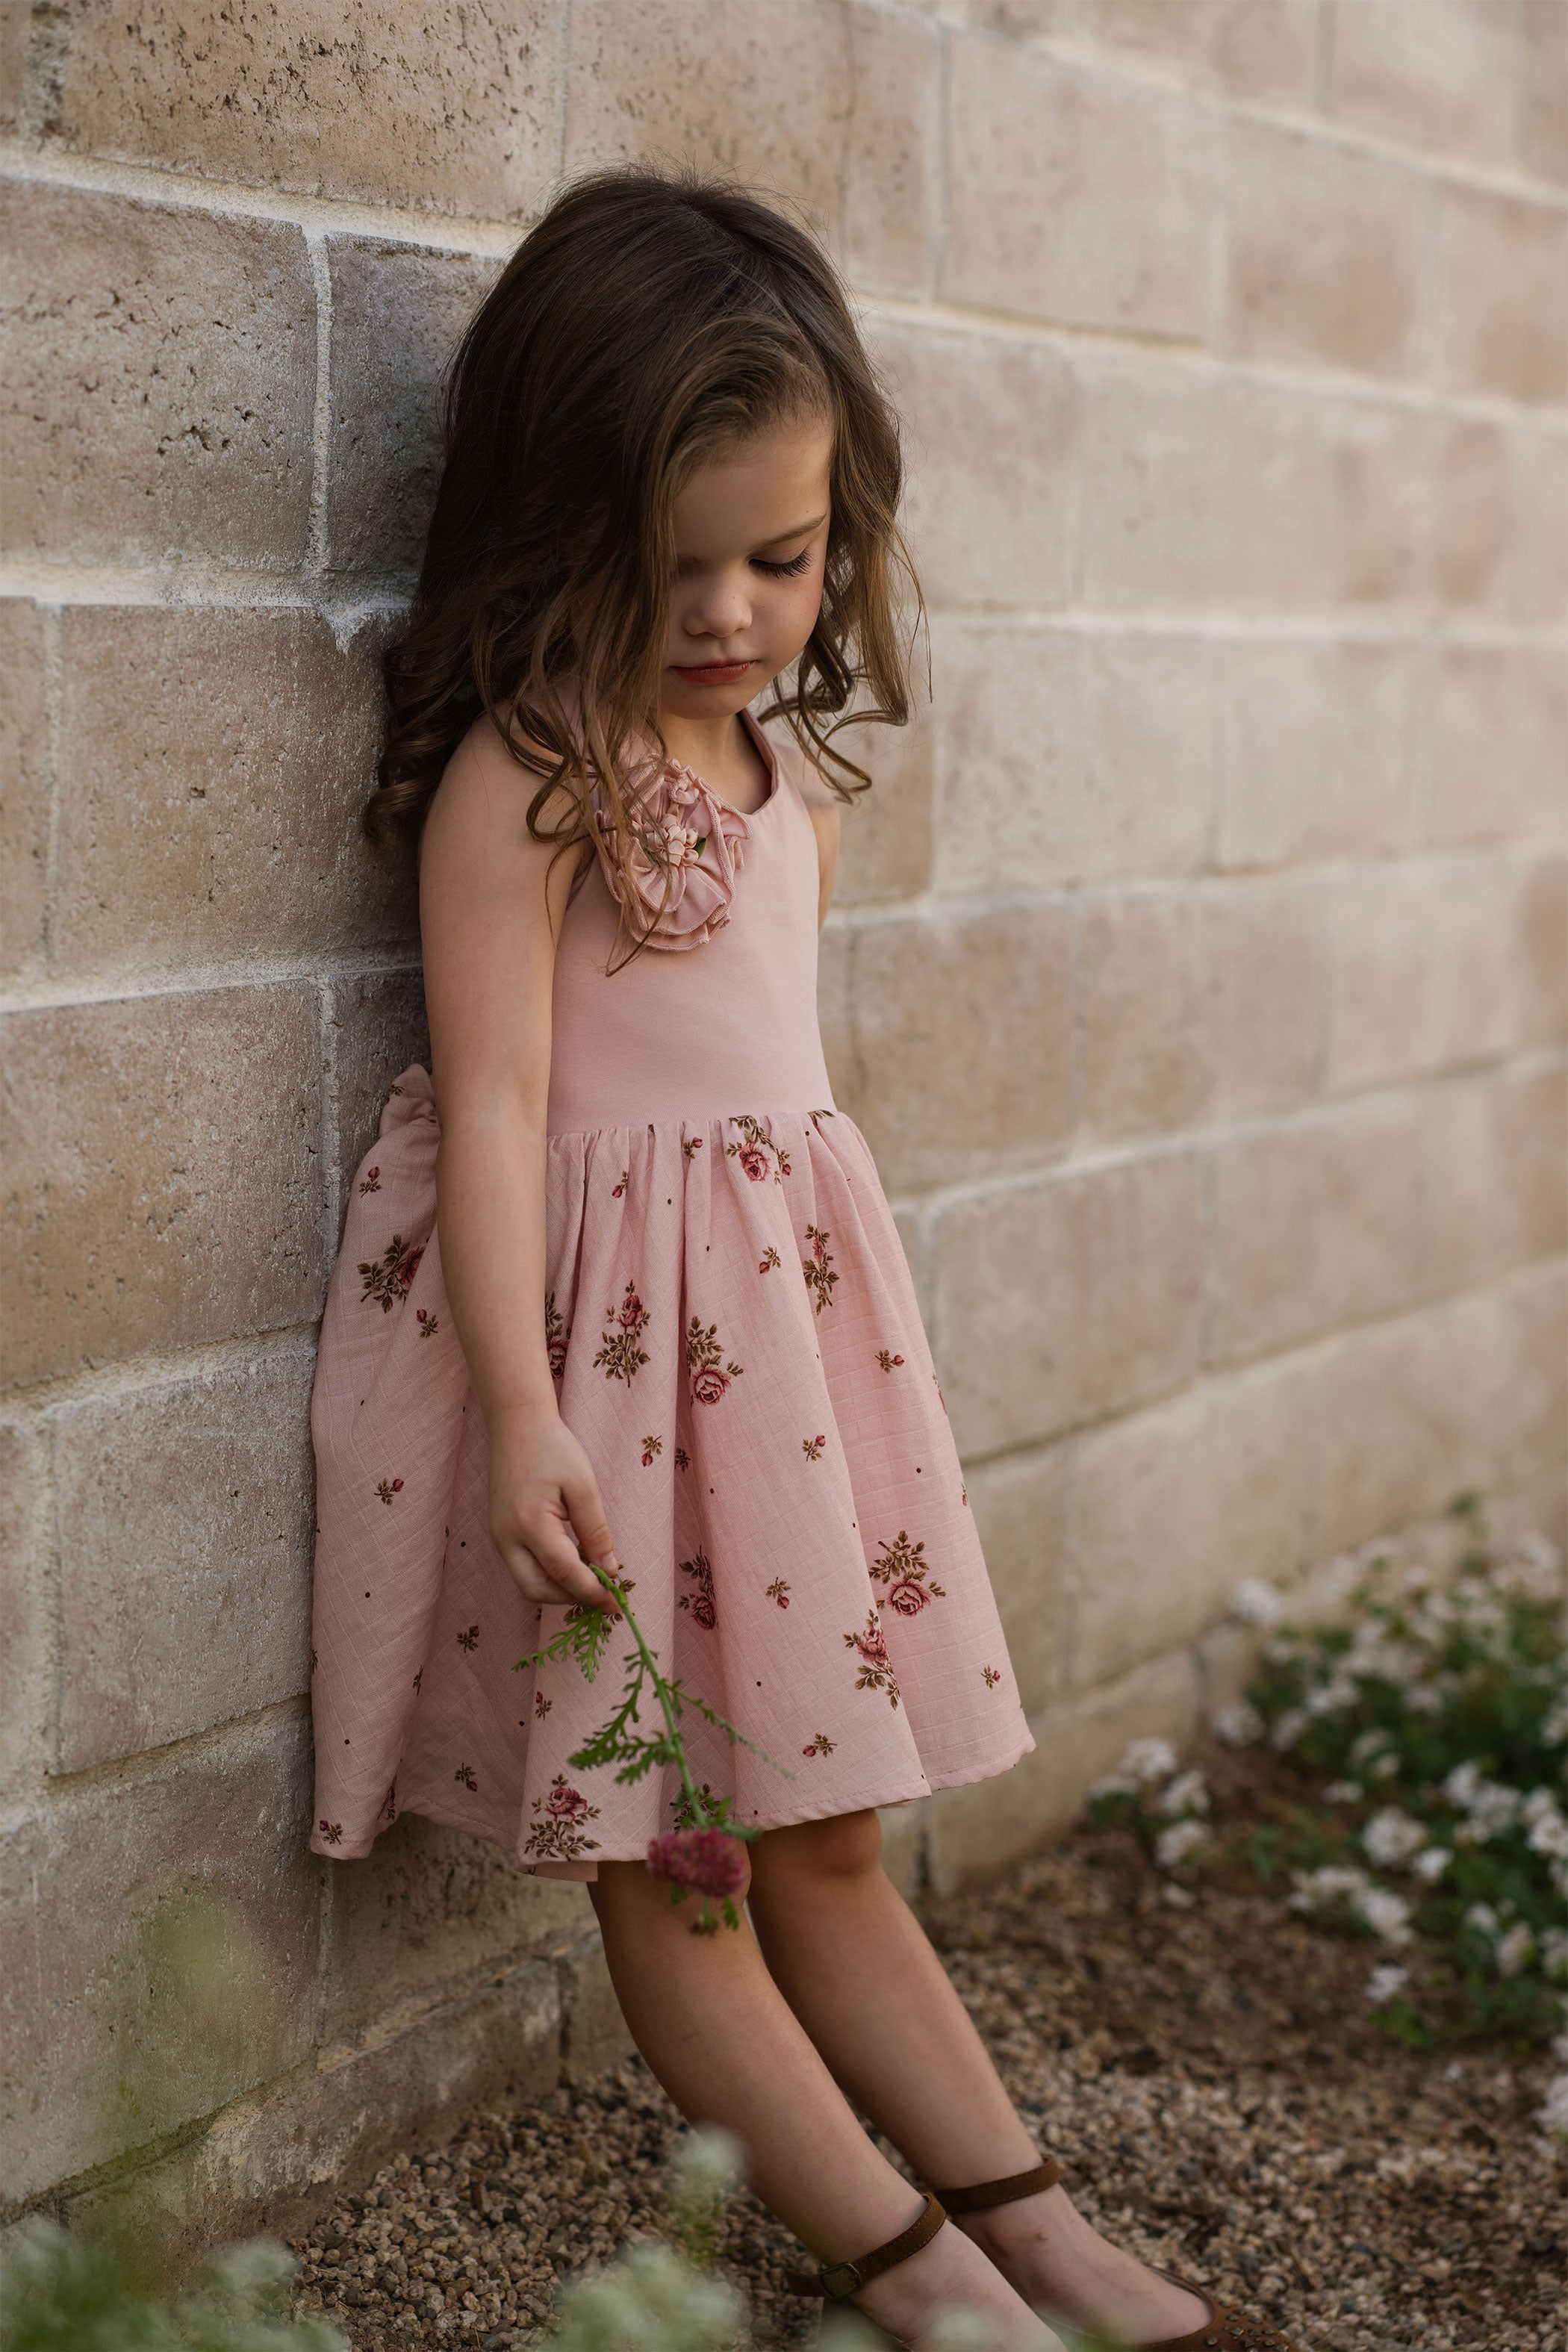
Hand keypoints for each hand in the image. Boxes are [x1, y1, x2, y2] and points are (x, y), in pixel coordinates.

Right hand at [487, 1406, 620, 1610]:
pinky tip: (574, 1563)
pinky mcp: (500, 1533)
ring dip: (559, 1588)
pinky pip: (524, 1567)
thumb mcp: (583, 1486)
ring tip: (592, 1579)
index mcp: (529, 1524)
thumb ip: (596, 1532)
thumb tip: (610, 1570)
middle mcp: (506, 1537)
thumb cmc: (553, 1448)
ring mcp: (499, 1537)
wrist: (516, 1425)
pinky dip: (549, 1574)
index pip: (564, 1573)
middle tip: (603, 1594)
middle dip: (571, 1598)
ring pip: (528, 1583)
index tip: (617, 1603)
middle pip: (536, 1590)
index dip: (592, 1592)